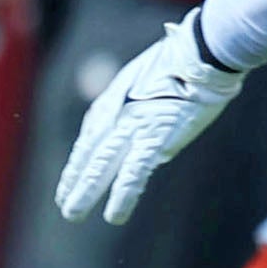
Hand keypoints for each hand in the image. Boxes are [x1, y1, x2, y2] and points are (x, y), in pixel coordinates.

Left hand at [55, 13, 245, 225]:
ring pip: (101, 166)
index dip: (80, 162)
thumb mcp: (154, 83)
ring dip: (86, 192)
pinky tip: (114, 215)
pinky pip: (134, 173)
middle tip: (65, 206)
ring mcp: (133, 127)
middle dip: (75, 181)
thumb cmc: (184, 61)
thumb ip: (145, 109)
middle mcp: (117, 115)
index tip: (71, 179)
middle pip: (89, 154)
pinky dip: (123, 196)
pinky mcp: (154, 138)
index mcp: (115, 102)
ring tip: (71, 213)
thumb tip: (152, 141)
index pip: (90, 138)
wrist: (201, 52)